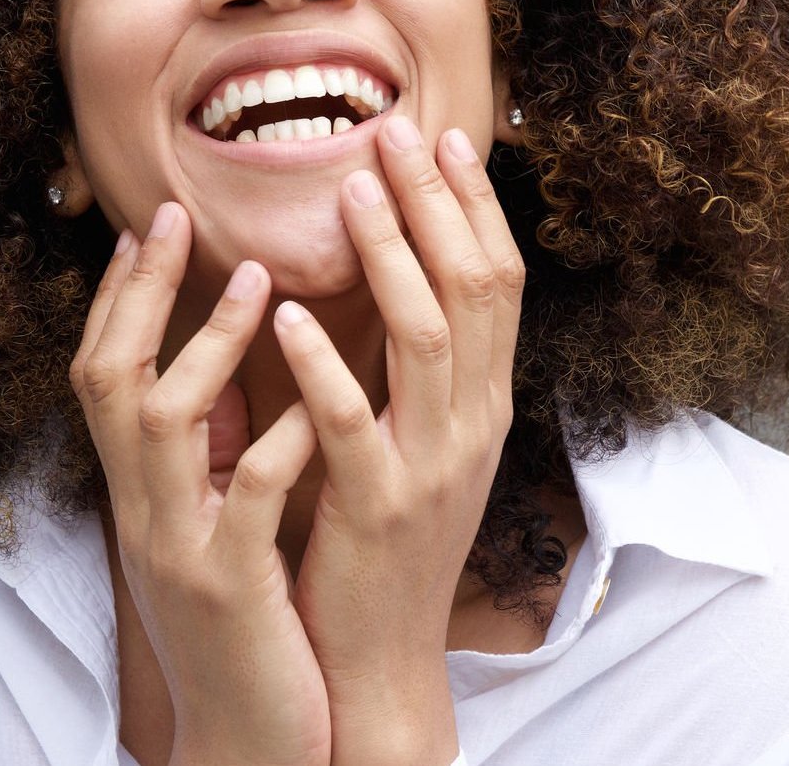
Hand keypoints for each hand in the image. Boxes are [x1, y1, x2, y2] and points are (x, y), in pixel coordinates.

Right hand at [71, 202, 330, 765]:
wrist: (248, 744)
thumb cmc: (243, 629)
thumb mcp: (214, 528)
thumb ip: (210, 457)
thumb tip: (221, 376)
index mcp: (143, 493)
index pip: (102, 373)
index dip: (115, 297)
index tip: (147, 221)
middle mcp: (145, 511)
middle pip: (107, 379)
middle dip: (135, 292)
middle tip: (174, 213)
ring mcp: (182, 548)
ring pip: (163, 424)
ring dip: (208, 343)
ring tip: (259, 277)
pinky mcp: (231, 589)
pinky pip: (248, 500)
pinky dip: (277, 441)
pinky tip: (314, 399)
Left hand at [274, 117, 526, 765]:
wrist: (382, 656)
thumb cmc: (387, 539)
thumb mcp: (424, 442)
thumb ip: (421, 367)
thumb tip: (408, 273)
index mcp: (485, 403)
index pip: (500, 282)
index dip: (476, 206)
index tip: (443, 137)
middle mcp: (475, 424)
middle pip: (475, 290)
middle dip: (437, 203)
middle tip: (395, 131)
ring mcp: (433, 466)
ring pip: (428, 339)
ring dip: (390, 257)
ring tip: (350, 193)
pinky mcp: (377, 509)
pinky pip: (354, 423)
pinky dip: (324, 364)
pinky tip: (288, 316)